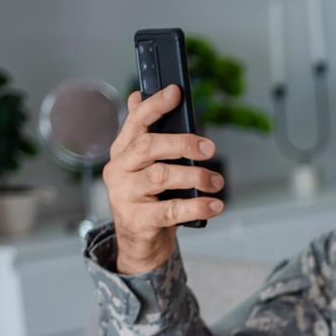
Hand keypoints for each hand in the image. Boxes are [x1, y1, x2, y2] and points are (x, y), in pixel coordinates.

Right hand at [105, 84, 226, 273]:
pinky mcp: (138, 220)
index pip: (135, 121)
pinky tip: (214, 205)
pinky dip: (197, 206)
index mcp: (122, 151)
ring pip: (160, 176)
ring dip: (195, 176)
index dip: (154, 105)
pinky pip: (171, 210)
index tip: (175, 92)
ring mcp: (125, 196)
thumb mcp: (144, 165)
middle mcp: (119, 170)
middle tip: (210, 149)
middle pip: (148, 146)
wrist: (139, 242)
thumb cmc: (147, 198)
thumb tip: (138, 95)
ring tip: (216, 181)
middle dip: (182, 143)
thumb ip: (146, 135)